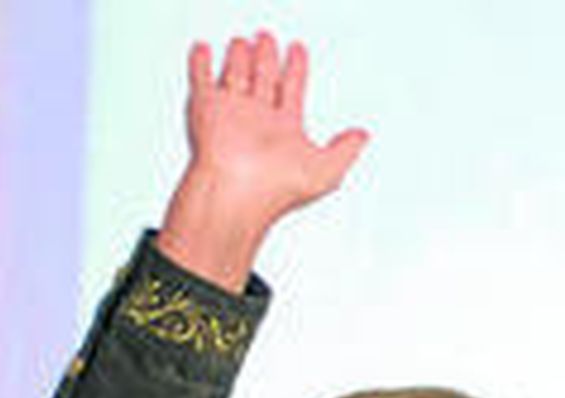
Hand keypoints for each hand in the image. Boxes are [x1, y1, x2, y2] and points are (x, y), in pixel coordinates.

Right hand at [158, 31, 368, 290]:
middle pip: (264, 78)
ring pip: (237, 75)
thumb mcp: (328, 169)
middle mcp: (259, 120)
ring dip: (240, 57)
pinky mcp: (207, 108)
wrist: (237, 192)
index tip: (298, 51)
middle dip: (267, 57)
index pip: (292, 89)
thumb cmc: (278, 188)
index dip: (296, 69)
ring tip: (243, 41)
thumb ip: (346, 149)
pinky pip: (203, 79)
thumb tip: (363, 136)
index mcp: (286, 130)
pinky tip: (205, 51)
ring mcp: (232, 113)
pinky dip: (202, 64)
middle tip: (268, 37)